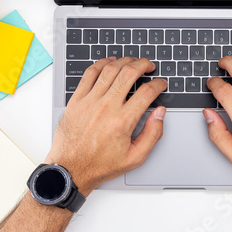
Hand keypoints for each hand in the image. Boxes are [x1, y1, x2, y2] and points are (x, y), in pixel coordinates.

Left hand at [45, 57, 167, 195]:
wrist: (71, 169)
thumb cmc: (100, 164)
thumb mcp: (135, 157)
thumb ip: (153, 134)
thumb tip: (160, 113)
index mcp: (123, 121)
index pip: (146, 92)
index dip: (158, 84)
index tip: (160, 84)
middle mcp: (106, 107)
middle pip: (129, 73)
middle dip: (143, 65)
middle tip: (149, 66)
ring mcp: (89, 101)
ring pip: (110, 70)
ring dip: (125, 61)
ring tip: (133, 61)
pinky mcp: (76, 100)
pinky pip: (89, 74)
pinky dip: (101, 64)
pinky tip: (109, 62)